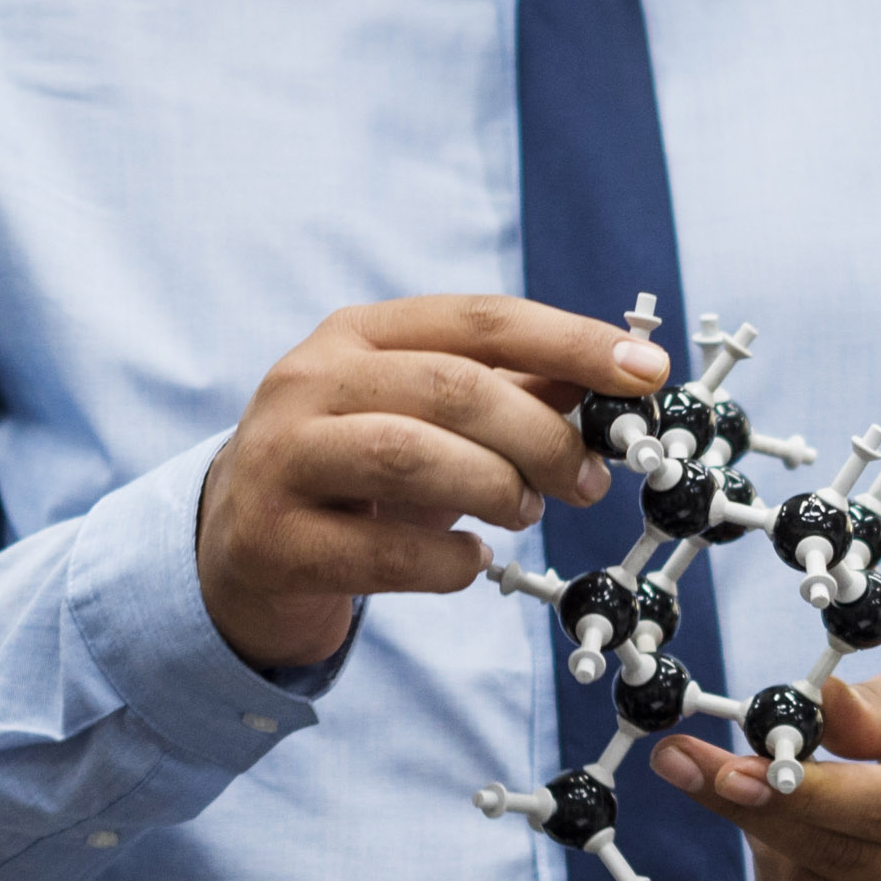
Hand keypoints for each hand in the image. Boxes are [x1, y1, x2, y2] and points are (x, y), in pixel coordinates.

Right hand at [194, 297, 669, 675]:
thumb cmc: (351, 476)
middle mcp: (310, 381)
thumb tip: (615, 378)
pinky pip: (383, 551)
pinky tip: (468, 561)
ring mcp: (282, 460)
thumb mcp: (423, 419)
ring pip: (410, 456)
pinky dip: (448, 561)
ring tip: (523, 513)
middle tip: (584, 480)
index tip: (648, 373)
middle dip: (541, 434)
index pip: (479, 319)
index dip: (571, 341)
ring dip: (494, 488)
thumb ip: (511, 393)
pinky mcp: (272, 541)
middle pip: (452, 387)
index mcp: (357, 335)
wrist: (232, 549)